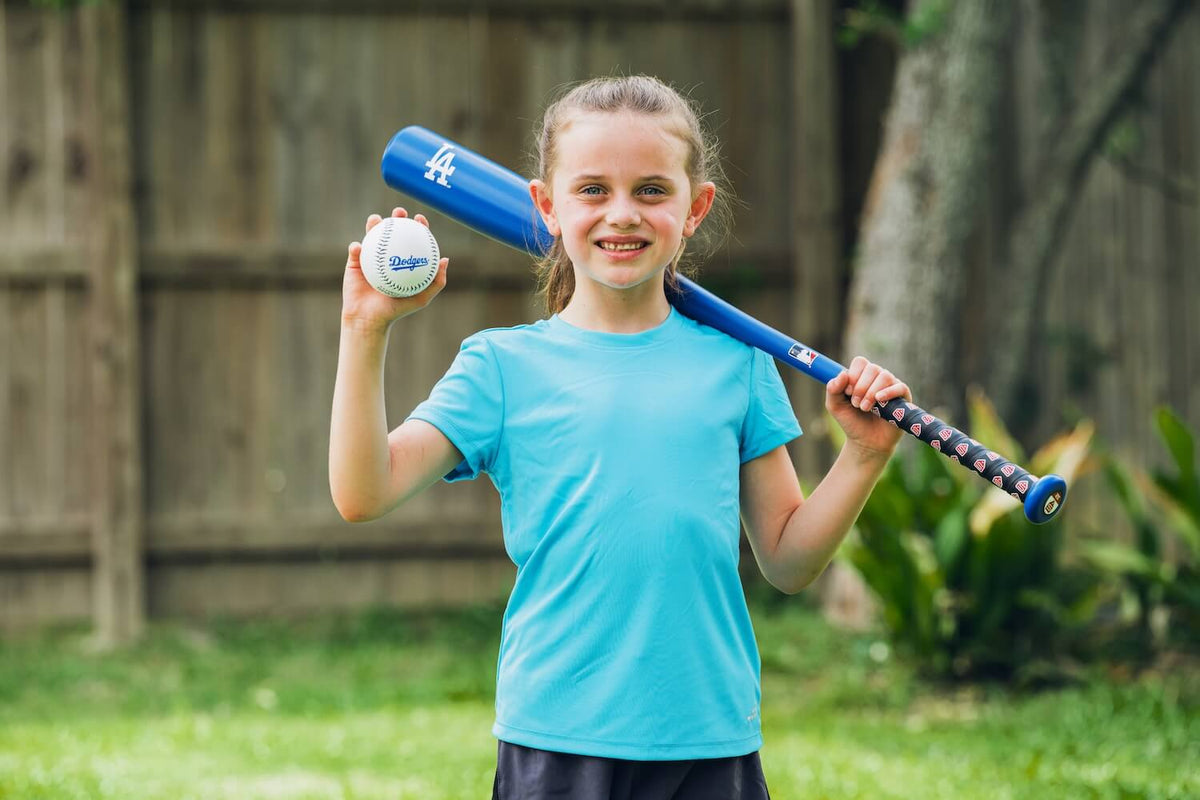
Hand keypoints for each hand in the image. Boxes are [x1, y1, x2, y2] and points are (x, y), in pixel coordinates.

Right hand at [341, 207, 448, 332]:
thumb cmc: (396, 310)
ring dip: (374, 223)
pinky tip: (360, 247)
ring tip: (377, 220)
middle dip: (397, 216)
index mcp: (403, 260)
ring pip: (372, 234)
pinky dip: (357, 247)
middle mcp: (388, 255)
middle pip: (393, 229)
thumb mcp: (421, 298)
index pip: (413, 238)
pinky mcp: (354, 261)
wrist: (370, 319)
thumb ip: (436, 281)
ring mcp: (371, 256)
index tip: (420, 219)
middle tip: (400, 212)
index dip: (418, 225)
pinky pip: (355, 250)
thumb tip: (445, 259)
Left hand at [825, 356, 911, 459]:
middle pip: (872, 368)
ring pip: (884, 376)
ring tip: (865, 408)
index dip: (853, 375)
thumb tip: (842, 373)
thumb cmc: (852, 422)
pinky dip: (888, 392)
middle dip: (861, 387)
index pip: (860, 362)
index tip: (847, 392)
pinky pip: (900, 387)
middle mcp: (877, 378)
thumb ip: (833, 389)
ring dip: (871, 392)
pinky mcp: (903, 397)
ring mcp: (891, 386)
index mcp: (862, 376)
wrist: (866, 443)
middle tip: (856, 404)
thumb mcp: (835, 406)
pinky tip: (879, 400)